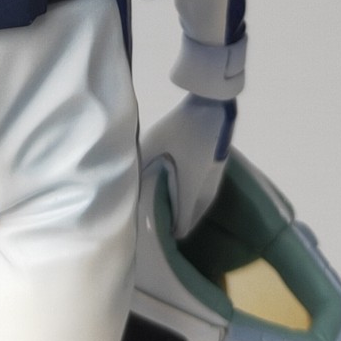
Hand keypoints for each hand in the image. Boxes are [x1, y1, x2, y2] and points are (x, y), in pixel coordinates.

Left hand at [140, 95, 235, 237]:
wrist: (214, 106)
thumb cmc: (183, 126)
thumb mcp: (153, 142)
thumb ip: (138, 162)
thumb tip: (123, 181)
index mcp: (190, 189)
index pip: (182, 225)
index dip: (167, 232)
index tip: (152, 234)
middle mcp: (205, 191)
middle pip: (192, 220)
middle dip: (175, 225)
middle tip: (156, 224)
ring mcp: (214, 182)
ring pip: (199, 207)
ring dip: (185, 213)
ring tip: (165, 211)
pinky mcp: (216, 171)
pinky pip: (203, 196)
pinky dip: (191, 200)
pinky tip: (178, 191)